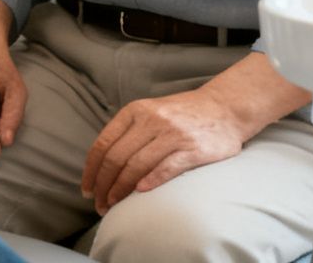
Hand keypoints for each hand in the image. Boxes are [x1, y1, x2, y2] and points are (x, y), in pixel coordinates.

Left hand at [81, 89, 247, 212]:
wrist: (225, 108)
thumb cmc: (181, 115)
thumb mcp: (149, 112)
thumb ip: (128, 132)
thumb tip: (102, 165)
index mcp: (134, 112)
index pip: (103, 144)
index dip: (91, 170)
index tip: (87, 189)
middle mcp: (151, 121)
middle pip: (116, 158)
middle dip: (103, 185)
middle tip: (99, 204)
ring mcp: (173, 134)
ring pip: (137, 165)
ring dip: (121, 189)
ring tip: (114, 204)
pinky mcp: (194, 149)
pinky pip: (167, 167)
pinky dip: (151, 181)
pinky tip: (140, 193)